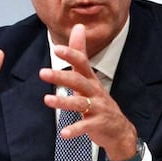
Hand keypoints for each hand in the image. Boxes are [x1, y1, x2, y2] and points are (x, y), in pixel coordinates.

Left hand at [39, 24, 138, 160]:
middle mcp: (95, 92)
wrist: (119, 129)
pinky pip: (85, 126)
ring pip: (80, 103)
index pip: (82, 63)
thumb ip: (80, 54)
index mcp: (90, 80)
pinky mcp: (98, 124)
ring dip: (64, 102)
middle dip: (61, 76)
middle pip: (78, 81)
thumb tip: (78, 26)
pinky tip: (63, 134)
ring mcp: (97, 108)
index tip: (57, 48)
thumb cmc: (99, 101)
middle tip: (42, 72)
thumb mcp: (89, 77)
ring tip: (47, 100)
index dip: (71, 55)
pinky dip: (74, 130)